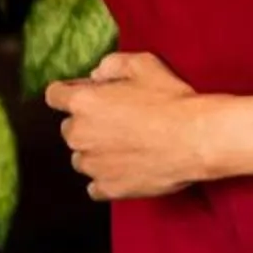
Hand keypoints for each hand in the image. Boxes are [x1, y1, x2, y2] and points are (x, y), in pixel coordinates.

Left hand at [45, 52, 214, 200]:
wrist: (199, 139)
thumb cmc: (172, 100)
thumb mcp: (143, 65)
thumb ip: (112, 65)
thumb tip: (96, 75)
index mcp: (82, 103)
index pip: (54, 96)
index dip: (70, 93)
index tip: (86, 96)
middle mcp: (79, 134)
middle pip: (70, 129)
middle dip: (88, 124)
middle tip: (120, 122)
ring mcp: (92, 165)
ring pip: (82, 158)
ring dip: (97, 153)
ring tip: (128, 147)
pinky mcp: (108, 188)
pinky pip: (95, 186)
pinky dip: (107, 179)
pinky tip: (127, 170)